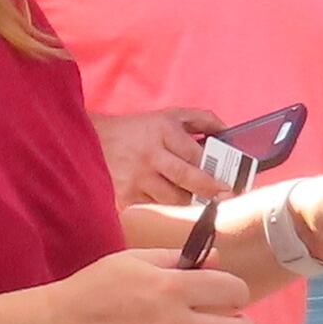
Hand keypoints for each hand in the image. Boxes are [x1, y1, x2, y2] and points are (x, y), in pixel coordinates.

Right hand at [98, 106, 222, 208]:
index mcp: (163, 131)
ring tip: (192, 195)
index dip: (215, 171)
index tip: (229, 183)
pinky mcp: (126, 195)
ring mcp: (136, 177)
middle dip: (209, 190)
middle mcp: (150, 154)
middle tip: (224, 196)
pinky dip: (166, 205)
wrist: (93, 141)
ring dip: (188, 200)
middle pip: (186, 178)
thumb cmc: (139, 130)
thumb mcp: (170, 116)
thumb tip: (228, 132)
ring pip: (173, 199)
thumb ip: (202, 120)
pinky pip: (155, 207)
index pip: (195, 155)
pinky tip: (167, 198)